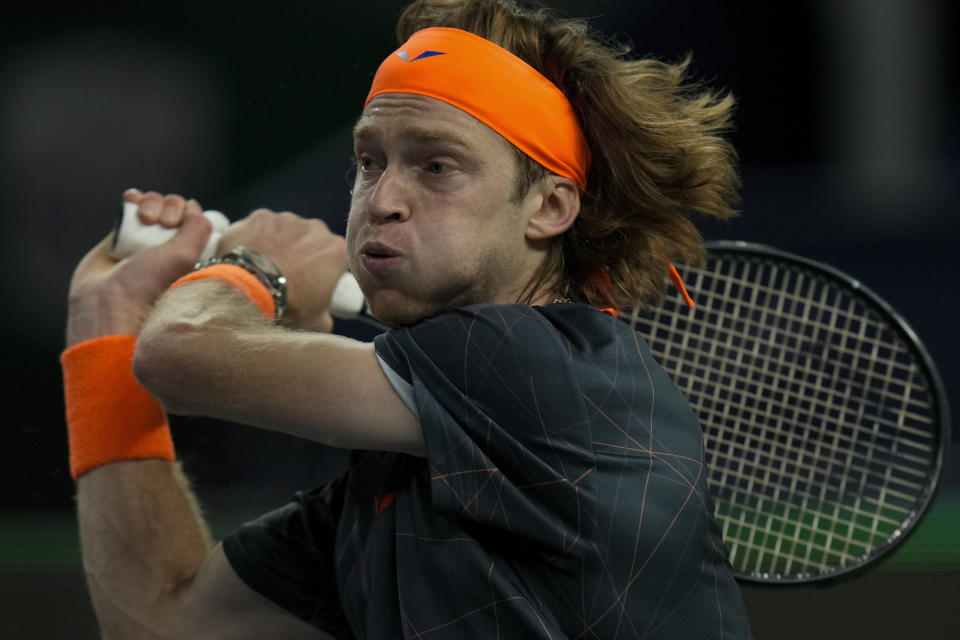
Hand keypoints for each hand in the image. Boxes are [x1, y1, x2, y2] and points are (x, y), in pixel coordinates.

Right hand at [66, 189, 212, 346]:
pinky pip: (131, 204)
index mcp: (189, 252)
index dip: (188, 212)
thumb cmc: (147, 284)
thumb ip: (198, 227)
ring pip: (154, 203)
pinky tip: (132, 200)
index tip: (177, 224)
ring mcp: (144, 238)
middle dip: (169, 207)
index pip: (195, 217)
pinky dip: (133, 198)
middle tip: (160, 224)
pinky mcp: (120, 233)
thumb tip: (194, 208)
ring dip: (150, 202)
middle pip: (174, 206)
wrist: (106, 300)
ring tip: (144, 218)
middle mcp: (168, 245)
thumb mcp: (184, 255)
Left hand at [217, 209, 346, 331]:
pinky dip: (256, 237)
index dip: (326, 270)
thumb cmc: (288, 306)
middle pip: (312, 240)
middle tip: (289, 275)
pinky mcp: (261, 216)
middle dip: (303, 253)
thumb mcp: (316, 320)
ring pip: (286, 230)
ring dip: (280, 243)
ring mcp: (287, 220)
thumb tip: (324, 320)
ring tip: (266, 266)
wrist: (250, 293)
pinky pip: (261, 226)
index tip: (315, 282)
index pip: (337, 258)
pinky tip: (249, 255)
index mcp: (337, 251)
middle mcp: (316, 229)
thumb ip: (325, 315)